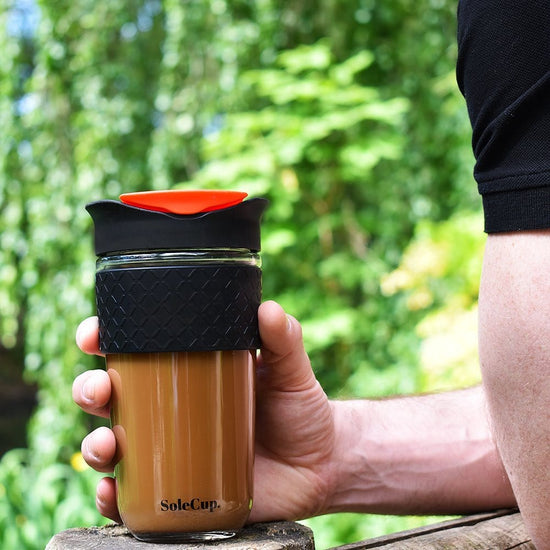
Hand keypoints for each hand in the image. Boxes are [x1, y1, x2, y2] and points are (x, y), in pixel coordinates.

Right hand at [73, 301, 336, 522]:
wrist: (320, 464)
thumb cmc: (299, 409)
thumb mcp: (291, 370)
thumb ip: (283, 339)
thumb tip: (267, 310)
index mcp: (187, 372)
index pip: (136, 351)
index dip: (105, 340)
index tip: (93, 335)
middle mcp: (170, 410)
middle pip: (112, 397)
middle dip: (91, 390)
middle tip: (100, 390)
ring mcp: (171, 452)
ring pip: (114, 445)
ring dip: (95, 445)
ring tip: (107, 445)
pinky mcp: (179, 490)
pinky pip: (134, 496)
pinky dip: (113, 497)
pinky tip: (113, 493)